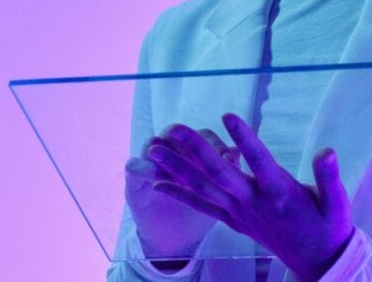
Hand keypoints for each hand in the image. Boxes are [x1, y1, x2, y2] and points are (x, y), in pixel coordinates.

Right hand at [125, 126, 240, 260]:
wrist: (176, 238)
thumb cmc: (200, 209)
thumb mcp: (218, 192)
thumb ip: (227, 172)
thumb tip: (238, 151)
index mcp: (192, 152)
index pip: (203, 135)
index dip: (215, 144)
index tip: (230, 159)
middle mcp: (170, 152)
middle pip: (176, 133)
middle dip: (190, 144)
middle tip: (204, 162)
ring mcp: (149, 164)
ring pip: (153, 144)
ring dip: (167, 155)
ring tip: (180, 174)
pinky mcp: (133, 181)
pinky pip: (133, 166)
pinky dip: (143, 168)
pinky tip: (155, 181)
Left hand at [146, 113, 354, 281]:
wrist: (318, 262)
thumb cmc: (328, 226)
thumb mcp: (337, 203)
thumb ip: (329, 177)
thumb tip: (327, 151)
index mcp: (280, 193)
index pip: (259, 161)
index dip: (245, 139)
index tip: (228, 115)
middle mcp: (254, 202)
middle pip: (219, 173)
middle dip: (194, 149)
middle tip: (173, 128)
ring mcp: (240, 213)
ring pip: (204, 188)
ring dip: (177, 169)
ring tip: (154, 150)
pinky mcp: (233, 221)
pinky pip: (202, 207)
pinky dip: (180, 195)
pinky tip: (158, 185)